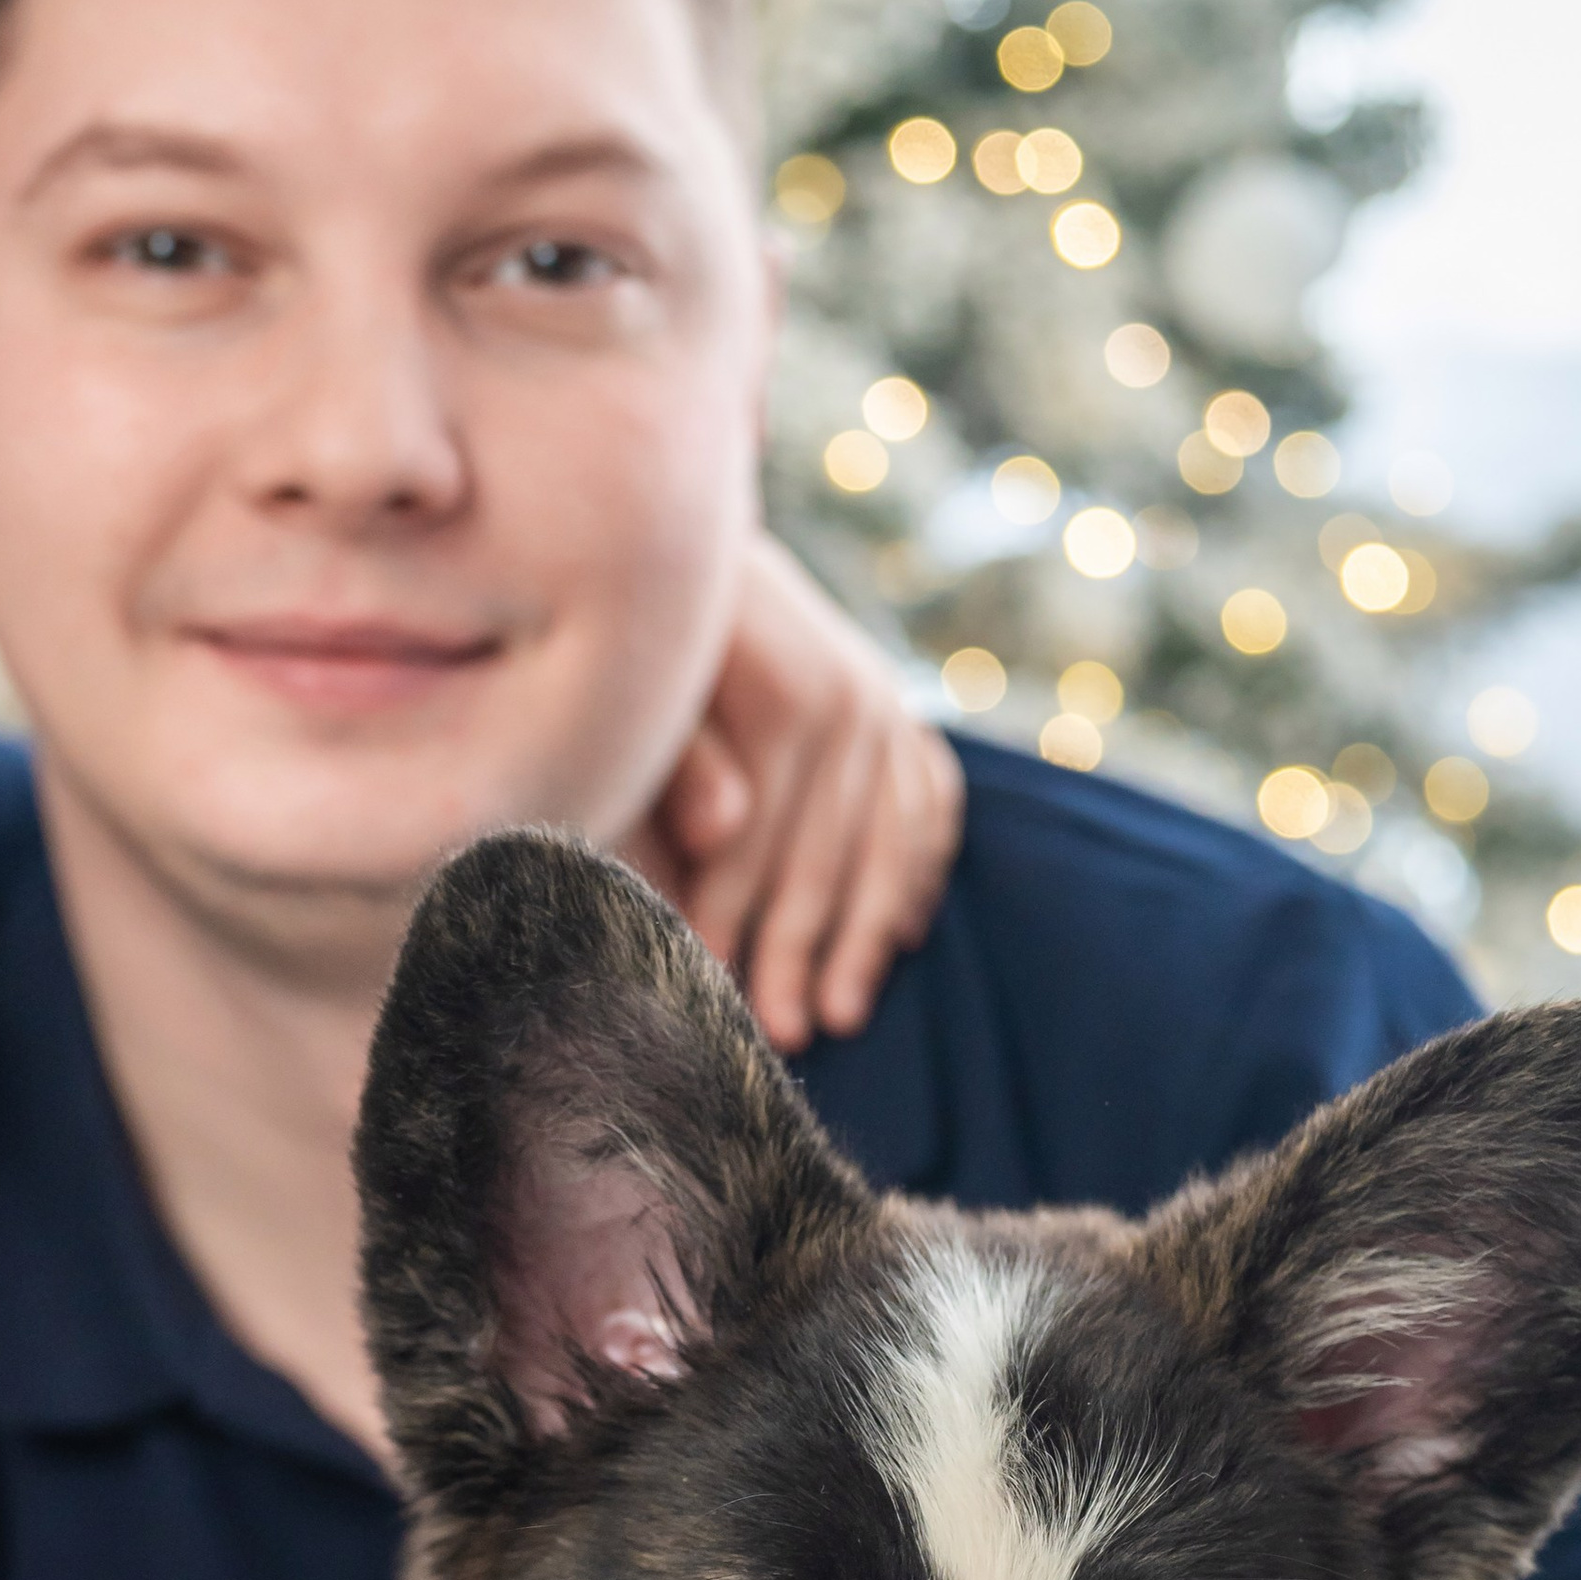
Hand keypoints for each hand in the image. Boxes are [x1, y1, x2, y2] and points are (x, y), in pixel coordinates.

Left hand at [625, 528, 961, 1054]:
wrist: (688, 543)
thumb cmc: (652, 641)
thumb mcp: (651, 687)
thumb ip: (680, 754)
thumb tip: (723, 825)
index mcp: (789, 693)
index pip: (759, 838)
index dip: (729, 919)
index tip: (704, 989)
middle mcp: (855, 700)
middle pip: (828, 856)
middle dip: (798, 953)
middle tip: (780, 1037)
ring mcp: (889, 708)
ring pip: (889, 847)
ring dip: (865, 938)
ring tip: (841, 1013)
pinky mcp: (903, 716)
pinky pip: (929, 808)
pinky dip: (916, 874)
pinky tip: (898, 938)